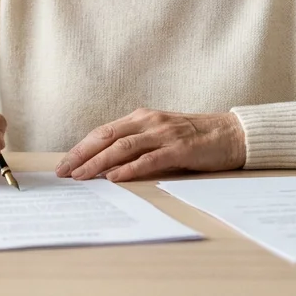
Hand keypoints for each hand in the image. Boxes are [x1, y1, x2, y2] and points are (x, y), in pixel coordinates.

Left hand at [55, 109, 245, 182]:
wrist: (232, 134)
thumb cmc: (195, 137)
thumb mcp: (161, 135)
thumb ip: (138, 144)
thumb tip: (107, 165)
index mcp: (142, 117)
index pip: (103, 131)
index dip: (81, 147)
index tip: (63, 163)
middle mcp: (149, 122)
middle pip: (106, 136)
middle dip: (82, 154)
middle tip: (63, 171)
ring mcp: (164, 134)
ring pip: (123, 147)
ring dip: (99, 162)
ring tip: (81, 175)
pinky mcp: (180, 148)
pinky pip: (150, 158)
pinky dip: (130, 168)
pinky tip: (115, 177)